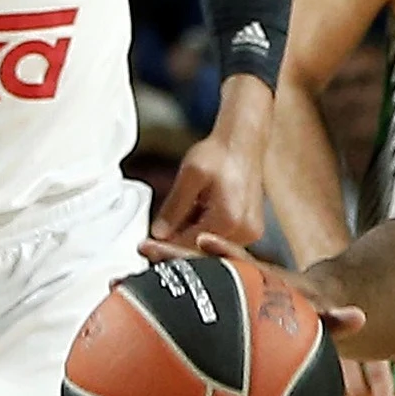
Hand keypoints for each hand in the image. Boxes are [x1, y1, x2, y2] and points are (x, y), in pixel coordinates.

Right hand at [142, 230, 371, 343]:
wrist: (313, 304)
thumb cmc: (321, 313)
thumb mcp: (330, 317)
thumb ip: (338, 321)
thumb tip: (360, 317)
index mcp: (262, 281)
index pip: (240, 262)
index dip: (226, 251)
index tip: (204, 241)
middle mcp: (238, 281)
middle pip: (200, 267)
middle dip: (172, 260)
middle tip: (140, 249)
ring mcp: (223, 292)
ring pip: (183, 282)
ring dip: (156, 281)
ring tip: (115, 283)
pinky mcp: (215, 308)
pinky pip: (181, 309)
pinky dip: (155, 313)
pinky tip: (119, 317)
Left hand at [151, 124, 266, 245]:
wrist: (244, 141)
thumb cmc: (220, 153)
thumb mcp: (190, 175)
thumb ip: (174, 207)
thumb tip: (159, 233)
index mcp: (229, 220)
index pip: (190, 246)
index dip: (164, 248)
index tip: (144, 247)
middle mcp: (245, 231)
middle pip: (202, 254)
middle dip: (174, 247)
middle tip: (149, 244)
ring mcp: (250, 232)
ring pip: (211, 250)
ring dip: (189, 241)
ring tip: (171, 224)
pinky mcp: (250, 229)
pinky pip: (221, 241)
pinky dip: (203, 234)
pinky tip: (192, 219)